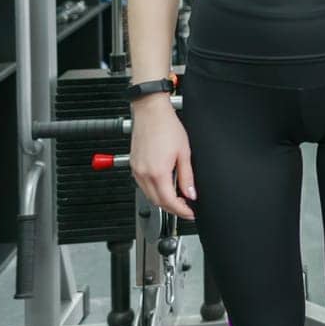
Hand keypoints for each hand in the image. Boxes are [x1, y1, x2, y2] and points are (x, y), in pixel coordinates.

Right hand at [129, 97, 196, 219]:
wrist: (151, 112)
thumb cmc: (167, 126)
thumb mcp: (184, 152)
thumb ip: (187, 176)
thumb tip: (191, 193)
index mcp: (157, 172)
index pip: (169, 201)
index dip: (181, 210)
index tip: (190, 213)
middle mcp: (143, 174)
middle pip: (158, 202)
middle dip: (173, 208)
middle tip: (187, 207)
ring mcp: (136, 170)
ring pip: (149, 195)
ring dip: (163, 200)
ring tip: (178, 198)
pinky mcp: (133, 166)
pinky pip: (143, 185)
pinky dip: (154, 190)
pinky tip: (165, 186)